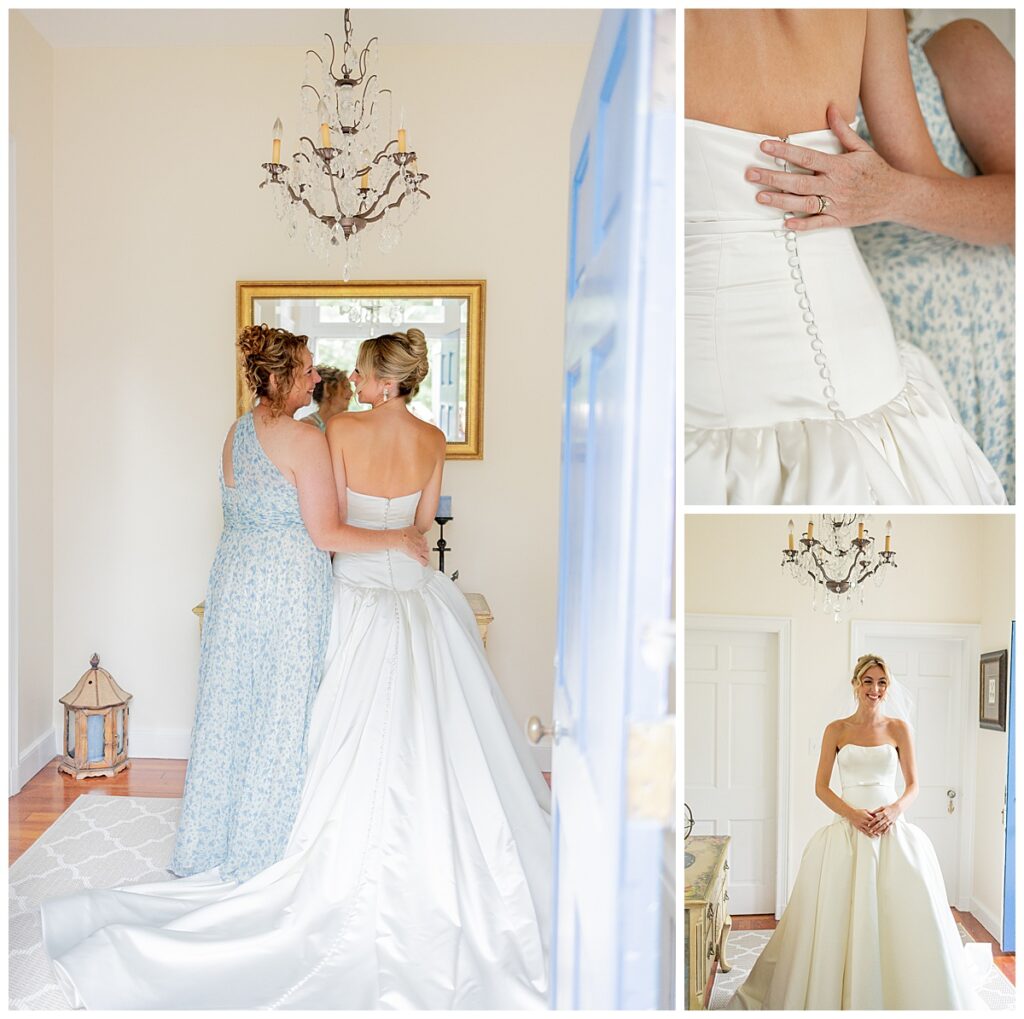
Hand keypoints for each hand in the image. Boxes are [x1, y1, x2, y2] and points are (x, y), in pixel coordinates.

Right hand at [397, 526, 429, 565]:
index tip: (422, 545)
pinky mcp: (417, 556)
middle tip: (423, 551)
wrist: (400, 538)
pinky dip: (425, 563)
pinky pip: (423, 561)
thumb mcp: (413, 528)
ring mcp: (420, 550)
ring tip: (425, 558)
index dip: (424, 544)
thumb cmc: (404, 534)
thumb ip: (416, 530)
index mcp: (422, 538)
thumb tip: (416, 529)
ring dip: (426, 557)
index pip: (426, 542)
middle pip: (427, 549)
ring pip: (427, 555)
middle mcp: (422, 544)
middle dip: (425, 550)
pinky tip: (424, 564)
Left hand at [746, 103, 901, 232]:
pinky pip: (818, 224)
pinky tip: (785, 224)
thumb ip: (843, 131)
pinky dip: (802, 225)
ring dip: (780, 201)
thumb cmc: (876, 171)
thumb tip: (830, 107)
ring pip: (804, 203)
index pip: (807, 156)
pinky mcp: (839, 220)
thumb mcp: (862, 148)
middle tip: (750, 173)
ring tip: (759, 196)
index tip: (765, 145)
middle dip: (773, 177)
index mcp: (839, 165)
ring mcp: (837, 204)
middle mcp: (835, 185)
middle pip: (799, 181)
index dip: (785, 151)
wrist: (897, 196)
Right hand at [848, 808, 880, 837]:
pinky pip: (864, 832)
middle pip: (872, 826)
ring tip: (878, 836)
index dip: (878, 823)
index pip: (874, 821)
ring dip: (874, 834)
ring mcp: (861, 825)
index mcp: (866, 816)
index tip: (882, 825)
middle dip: (877, 830)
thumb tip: (877, 816)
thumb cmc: (858, 811)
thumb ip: (871, 813)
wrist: (850, 813)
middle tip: (882, 832)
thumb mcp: (865, 810)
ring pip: (869, 830)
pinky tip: (872, 837)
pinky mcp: (859, 828)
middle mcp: (864, 821)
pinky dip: (869, 835)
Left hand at [866, 803, 900, 836]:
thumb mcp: (882, 807)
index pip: (877, 818)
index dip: (872, 822)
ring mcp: (890, 821)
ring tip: (875, 833)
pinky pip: (888, 828)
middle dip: (875, 828)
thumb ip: (876, 810)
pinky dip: (885, 831)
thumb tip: (870, 813)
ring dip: (879, 830)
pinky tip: (882, 834)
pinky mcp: (892, 823)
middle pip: (880, 824)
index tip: (868, 824)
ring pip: (884, 827)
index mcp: (884, 813)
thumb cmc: (889, 807)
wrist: (897, 809)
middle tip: (870, 831)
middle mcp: (887, 818)